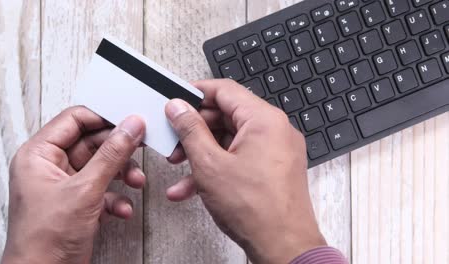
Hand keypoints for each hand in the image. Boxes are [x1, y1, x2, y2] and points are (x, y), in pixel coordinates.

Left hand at [2, 106, 145, 263]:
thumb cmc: (44, 240)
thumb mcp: (85, 190)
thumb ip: (112, 155)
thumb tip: (130, 127)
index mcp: (39, 154)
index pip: (74, 120)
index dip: (103, 117)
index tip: (129, 120)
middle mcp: (51, 166)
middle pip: (92, 143)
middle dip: (119, 151)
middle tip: (140, 148)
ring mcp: (65, 185)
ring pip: (101, 166)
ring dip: (122, 174)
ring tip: (136, 181)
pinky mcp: (78, 203)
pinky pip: (103, 189)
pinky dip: (116, 198)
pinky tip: (122, 208)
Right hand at [165, 79, 325, 263]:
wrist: (284, 247)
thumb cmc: (257, 210)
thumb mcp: (210, 165)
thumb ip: (191, 130)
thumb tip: (179, 107)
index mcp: (264, 120)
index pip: (225, 90)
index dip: (196, 93)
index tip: (177, 101)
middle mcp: (275, 130)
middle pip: (226, 115)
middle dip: (195, 130)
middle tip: (174, 140)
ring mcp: (276, 150)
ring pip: (230, 139)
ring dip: (202, 152)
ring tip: (178, 166)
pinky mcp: (273, 168)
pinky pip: (241, 157)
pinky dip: (218, 167)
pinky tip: (192, 186)